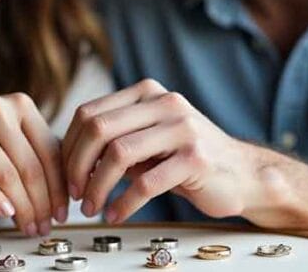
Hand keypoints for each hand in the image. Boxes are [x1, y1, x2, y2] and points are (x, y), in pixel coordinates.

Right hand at [0, 93, 67, 235]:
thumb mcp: (8, 131)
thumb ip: (34, 153)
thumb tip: (61, 197)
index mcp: (21, 104)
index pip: (49, 152)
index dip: (58, 187)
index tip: (62, 213)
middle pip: (29, 166)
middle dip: (40, 203)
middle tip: (44, 226)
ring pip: (5, 173)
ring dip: (20, 206)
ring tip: (27, 225)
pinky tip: (5, 213)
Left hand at [61, 79, 258, 223]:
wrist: (242, 173)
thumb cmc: (187, 159)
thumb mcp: (149, 140)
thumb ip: (115, 140)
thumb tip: (69, 158)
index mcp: (148, 92)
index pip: (91, 112)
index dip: (70, 146)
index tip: (65, 175)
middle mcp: (164, 102)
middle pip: (99, 128)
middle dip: (77, 165)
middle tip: (73, 194)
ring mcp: (182, 128)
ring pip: (118, 153)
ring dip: (97, 186)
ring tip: (91, 207)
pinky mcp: (195, 158)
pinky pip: (146, 183)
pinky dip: (124, 203)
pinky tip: (116, 215)